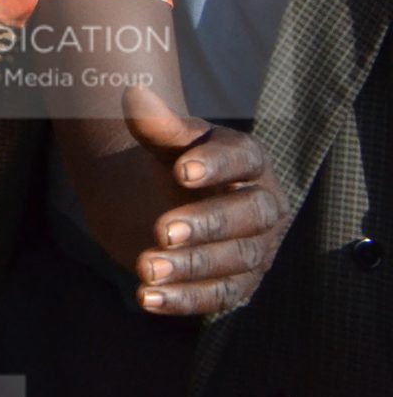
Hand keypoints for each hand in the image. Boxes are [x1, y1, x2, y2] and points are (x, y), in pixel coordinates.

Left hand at [122, 84, 286, 315]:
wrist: (171, 201)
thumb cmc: (177, 163)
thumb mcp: (166, 142)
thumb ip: (155, 125)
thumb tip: (134, 95)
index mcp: (250, 162)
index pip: (243, 160)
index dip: (216, 165)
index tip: (180, 170)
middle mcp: (263, 207)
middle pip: (247, 217)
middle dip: (206, 224)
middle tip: (161, 230)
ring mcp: (255, 250)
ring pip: (232, 262)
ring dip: (189, 268)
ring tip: (144, 267)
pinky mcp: (238, 285)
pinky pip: (217, 297)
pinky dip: (182, 300)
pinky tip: (145, 297)